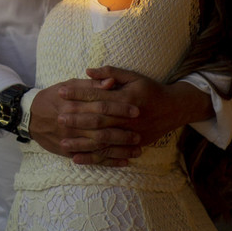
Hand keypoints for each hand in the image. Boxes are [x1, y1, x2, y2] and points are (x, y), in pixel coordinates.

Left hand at [29, 68, 212, 165]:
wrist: (173, 109)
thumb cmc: (150, 90)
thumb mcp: (133, 76)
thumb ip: (111, 73)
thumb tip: (88, 71)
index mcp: (125, 98)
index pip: (97, 96)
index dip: (78, 93)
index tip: (61, 91)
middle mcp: (127, 118)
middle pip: (97, 120)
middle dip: (77, 119)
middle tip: (58, 117)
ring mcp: (129, 134)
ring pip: (102, 140)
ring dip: (81, 142)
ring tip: (62, 142)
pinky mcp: (131, 146)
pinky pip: (109, 154)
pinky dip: (93, 158)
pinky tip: (77, 159)